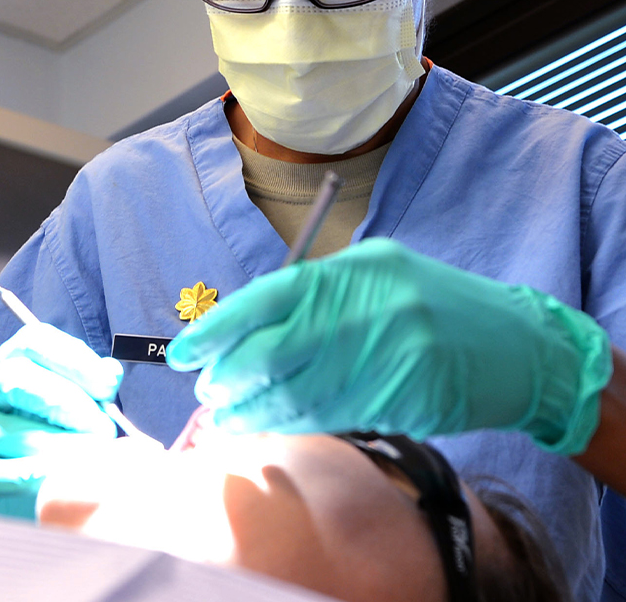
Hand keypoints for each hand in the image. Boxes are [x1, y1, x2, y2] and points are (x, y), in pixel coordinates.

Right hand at [0, 322, 123, 517]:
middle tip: (103, 429)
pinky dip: (31, 478)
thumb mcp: (65, 416)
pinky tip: (59, 482)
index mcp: (10, 366)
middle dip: (66, 402)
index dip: (72, 358)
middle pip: (17, 378)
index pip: (33, 342)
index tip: (107, 385)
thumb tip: (110, 373)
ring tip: (93, 461)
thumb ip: (88, 394)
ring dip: (58, 446)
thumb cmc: (39, 451)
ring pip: (7, 431)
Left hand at [166, 239, 612, 453]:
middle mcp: (367, 309)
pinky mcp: (403, 397)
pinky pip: (330, 417)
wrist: (517, 344)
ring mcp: (388, 355)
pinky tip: (268, 428)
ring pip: (297, 393)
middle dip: (228, 378)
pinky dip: (290, 426)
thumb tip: (238, 331)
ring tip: (226, 419)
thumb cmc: (431, 305)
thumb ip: (311, 297)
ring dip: (252, 412)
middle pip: (272, 352)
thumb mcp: (372, 275)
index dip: (216, 330)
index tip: (182, 355)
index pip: (264, 300)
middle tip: (208, 393)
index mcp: (351, 270)